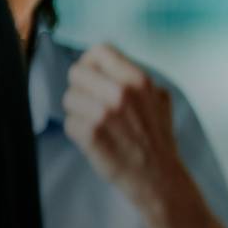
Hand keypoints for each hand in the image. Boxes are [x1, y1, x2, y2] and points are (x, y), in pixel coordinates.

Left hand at [62, 43, 182, 202]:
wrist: (159, 177)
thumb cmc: (157, 138)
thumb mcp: (158, 98)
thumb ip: (134, 78)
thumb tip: (107, 64)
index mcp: (138, 79)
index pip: (99, 50)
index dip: (91, 62)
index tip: (92, 75)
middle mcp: (121, 92)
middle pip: (77, 72)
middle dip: (81, 88)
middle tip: (92, 104)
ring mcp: (104, 113)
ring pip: (69, 98)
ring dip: (78, 112)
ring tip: (97, 125)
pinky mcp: (91, 134)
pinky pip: (69, 123)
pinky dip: (78, 133)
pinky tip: (96, 140)